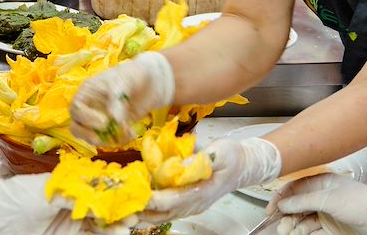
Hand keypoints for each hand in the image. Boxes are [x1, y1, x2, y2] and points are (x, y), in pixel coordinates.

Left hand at [0, 173, 135, 234]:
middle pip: (106, 210)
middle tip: (134, 216)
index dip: (118, 193)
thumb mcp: (47, 191)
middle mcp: (76, 206)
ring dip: (115, 228)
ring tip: (126, 228)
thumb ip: (74, 194)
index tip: (133, 195)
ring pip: (102, 228)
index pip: (101, 190)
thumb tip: (100, 195)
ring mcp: (73, 225)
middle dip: (121, 212)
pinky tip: (115, 234)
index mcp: (73, 187)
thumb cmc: (18, 196)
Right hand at [69, 52, 175, 145]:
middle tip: (109, 136)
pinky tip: (132, 133)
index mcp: (87, 92)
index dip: (87, 118)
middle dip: (90, 136)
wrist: (151, 81)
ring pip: (90, 138)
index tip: (104, 122)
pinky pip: (108, 141)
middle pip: (76, 127)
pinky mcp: (112, 129)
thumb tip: (113, 119)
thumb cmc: (133, 75)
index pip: (76, 108)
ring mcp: (99, 119)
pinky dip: (119, 141)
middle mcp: (89, 107)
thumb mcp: (123, 82)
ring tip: (126, 133)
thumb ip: (116, 100)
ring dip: (106, 141)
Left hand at [137, 137, 281, 223]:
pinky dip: (150, 209)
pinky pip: (166, 210)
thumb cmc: (233, 157)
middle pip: (163, 213)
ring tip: (124, 209)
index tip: (137, 194)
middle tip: (122, 205)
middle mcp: (194, 203)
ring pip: (162, 215)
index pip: (173, 200)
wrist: (244, 166)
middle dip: (141, 210)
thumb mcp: (220, 153)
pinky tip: (137, 203)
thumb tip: (181, 164)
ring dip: (143, 213)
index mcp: (202, 192)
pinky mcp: (187, 202)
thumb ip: (201, 159)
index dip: (153, 199)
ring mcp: (190, 205)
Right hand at [270, 173, 366, 234]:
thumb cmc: (363, 203)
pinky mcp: (331, 225)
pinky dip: (303, 231)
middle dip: (286, 214)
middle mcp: (322, 195)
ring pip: (303, 218)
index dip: (281, 197)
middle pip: (297, 204)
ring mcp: (326, 211)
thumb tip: (284, 203)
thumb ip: (304, 201)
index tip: (271, 208)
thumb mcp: (329, 199)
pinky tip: (297, 233)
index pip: (294, 187)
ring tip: (286, 231)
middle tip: (278, 223)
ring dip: (293, 225)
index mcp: (321, 182)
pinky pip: (312, 228)